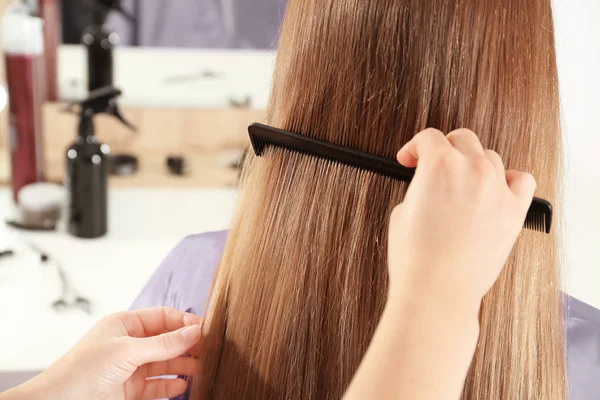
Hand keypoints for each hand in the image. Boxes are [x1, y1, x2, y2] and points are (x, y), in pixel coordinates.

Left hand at [6, 308, 202, 399]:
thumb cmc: (83, 370)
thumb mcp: (127, 351)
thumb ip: (164, 343)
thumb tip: (195, 331)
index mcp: (125, 324)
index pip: (163, 317)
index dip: (184, 322)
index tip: (206, 329)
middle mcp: (129, 343)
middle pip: (167, 340)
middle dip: (187, 345)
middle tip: (209, 350)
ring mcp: (130, 367)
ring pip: (165, 363)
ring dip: (183, 366)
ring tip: (201, 369)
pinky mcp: (130, 389)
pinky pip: (157, 384)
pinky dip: (170, 385)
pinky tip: (183, 385)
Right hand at [390, 128, 535, 312]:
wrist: (438, 290)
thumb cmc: (416, 258)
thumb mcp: (401, 212)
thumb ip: (419, 189)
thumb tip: (429, 188)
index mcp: (439, 165)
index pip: (428, 138)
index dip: (414, 148)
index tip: (410, 160)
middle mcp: (472, 170)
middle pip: (462, 139)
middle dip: (444, 148)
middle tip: (433, 165)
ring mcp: (497, 190)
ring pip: (490, 157)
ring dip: (473, 164)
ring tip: (462, 183)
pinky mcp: (513, 213)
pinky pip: (522, 181)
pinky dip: (510, 180)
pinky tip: (496, 189)